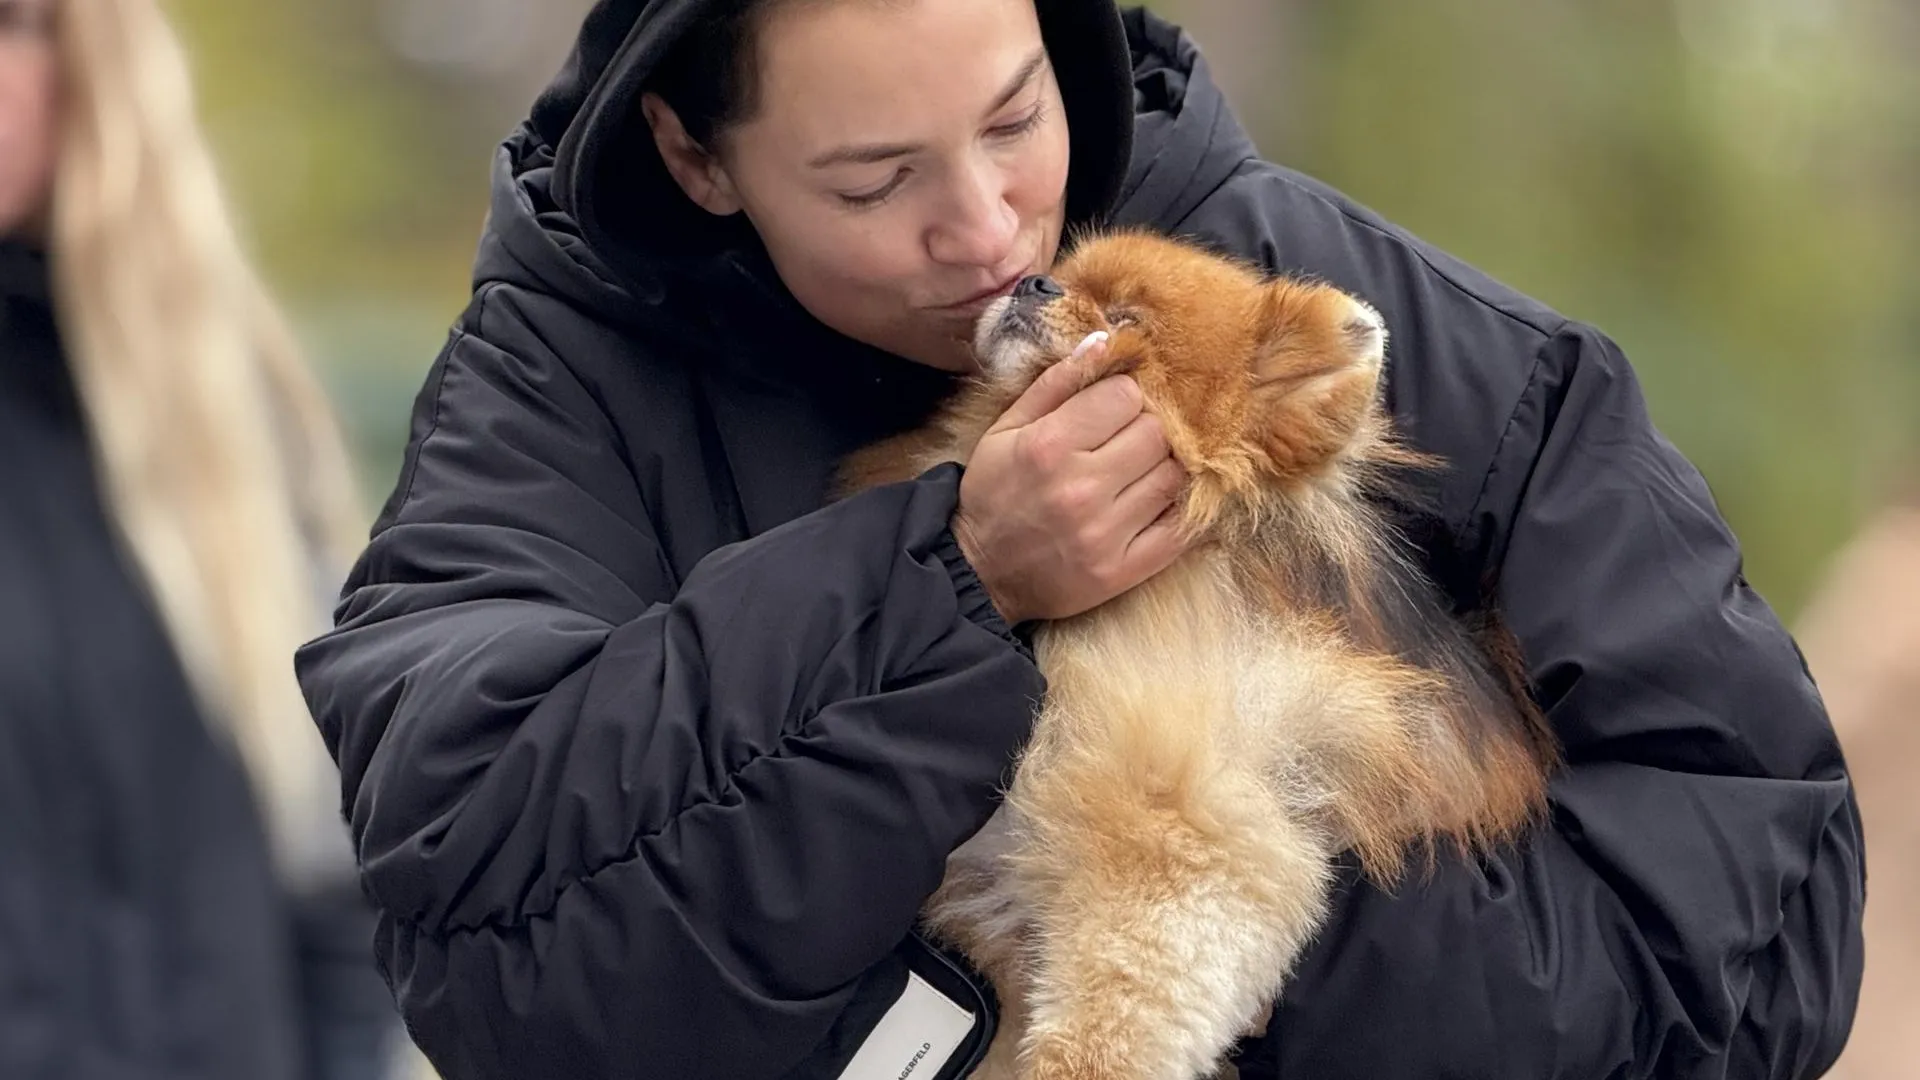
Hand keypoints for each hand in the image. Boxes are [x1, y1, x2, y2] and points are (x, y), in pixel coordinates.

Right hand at [953, 333, 1190, 624]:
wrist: (979, 573)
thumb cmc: (993, 493)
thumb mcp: (1006, 430)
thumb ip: (1055, 383)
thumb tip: (1105, 340)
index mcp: (1049, 446)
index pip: (1127, 396)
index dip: (1124, 397)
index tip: (1111, 409)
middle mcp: (1081, 488)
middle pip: (1157, 433)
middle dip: (1147, 429)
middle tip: (1127, 440)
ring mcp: (1106, 533)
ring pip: (1174, 475)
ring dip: (1163, 466)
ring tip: (1138, 471)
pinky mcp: (1123, 570)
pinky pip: (1181, 529)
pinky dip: (1181, 509)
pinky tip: (1160, 500)